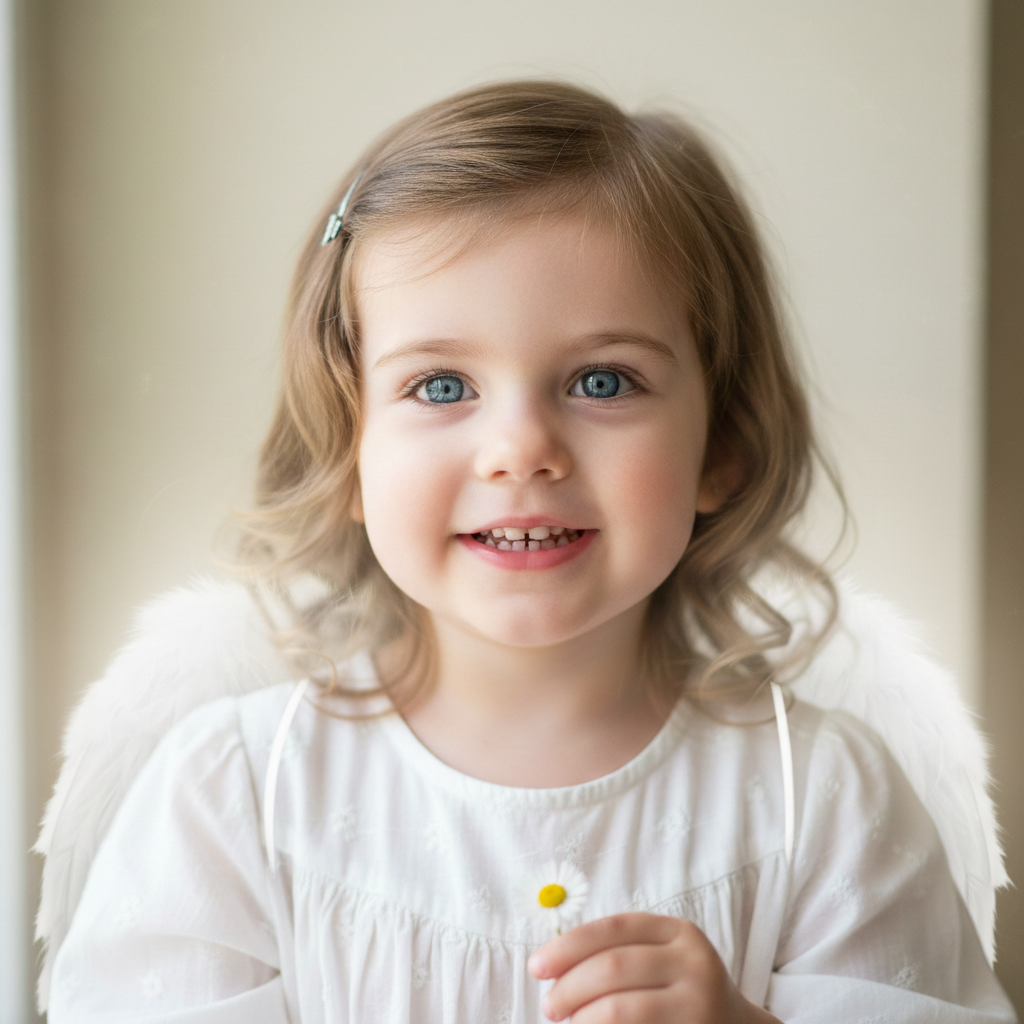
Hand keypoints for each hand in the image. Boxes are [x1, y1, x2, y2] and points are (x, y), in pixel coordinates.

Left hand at [527, 913, 780, 1022]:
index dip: (569, 945)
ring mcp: (698, 1004)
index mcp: (680, 932)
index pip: (613, 929)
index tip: (538, 966)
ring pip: (620, 1009)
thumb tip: (550, 965)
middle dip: (570, 986)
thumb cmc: (681, 991)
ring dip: (582, 1018)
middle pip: (613, 967)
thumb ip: (620, 951)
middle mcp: (694, 963)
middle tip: (549, 1005)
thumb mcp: (663, 958)